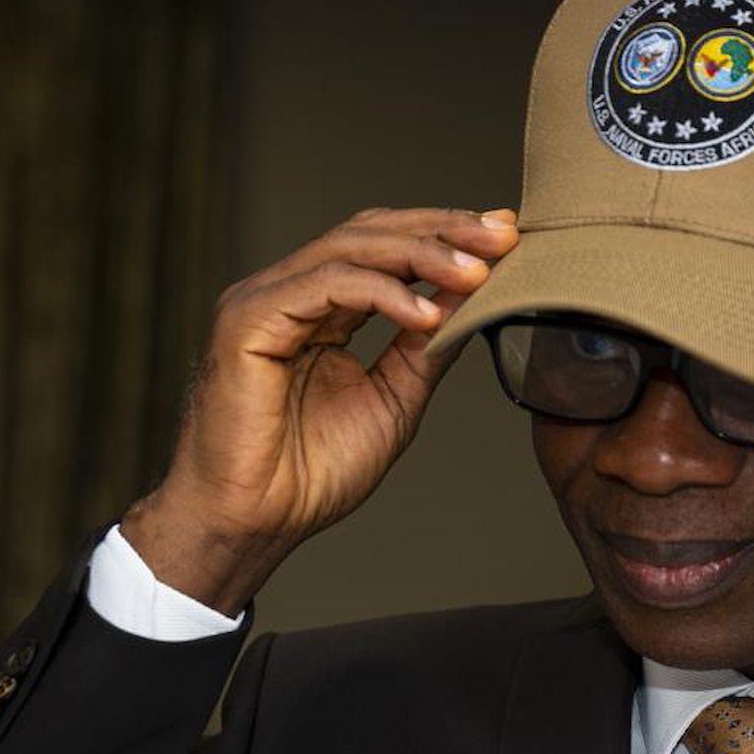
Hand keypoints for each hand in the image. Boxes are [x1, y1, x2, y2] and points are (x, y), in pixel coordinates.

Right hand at [124, 207, 521, 613]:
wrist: (254, 523)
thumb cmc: (309, 477)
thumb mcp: (392, 400)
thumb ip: (425, 346)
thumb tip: (474, 293)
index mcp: (316, 310)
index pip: (382, 249)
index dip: (442, 236)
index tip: (505, 238)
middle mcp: (287, 294)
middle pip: (368, 233)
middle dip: (441, 230)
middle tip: (502, 237)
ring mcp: (263, 301)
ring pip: (348, 248)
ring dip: (421, 254)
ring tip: (477, 272)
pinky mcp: (248, 319)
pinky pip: (324, 285)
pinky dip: (381, 293)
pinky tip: (427, 314)